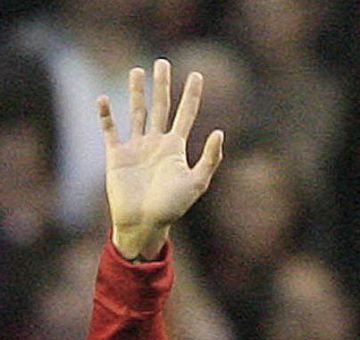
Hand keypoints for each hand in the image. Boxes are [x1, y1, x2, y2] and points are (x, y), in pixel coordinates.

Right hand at [99, 60, 223, 259]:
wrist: (144, 223)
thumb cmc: (173, 207)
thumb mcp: (197, 182)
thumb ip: (209, 158)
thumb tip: (220, 132)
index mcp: (176, 148)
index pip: (186, 114)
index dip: (192, 95)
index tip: (197, 74)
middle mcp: (156, 143)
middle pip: (160, 107)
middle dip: (163, 85)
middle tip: (163, 62)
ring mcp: (136, 147)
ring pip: (136, 112)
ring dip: (136, 92)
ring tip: (137, 71)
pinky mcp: (116, 155)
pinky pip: (110, 130)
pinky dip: (106, 115)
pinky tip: (104, 98)